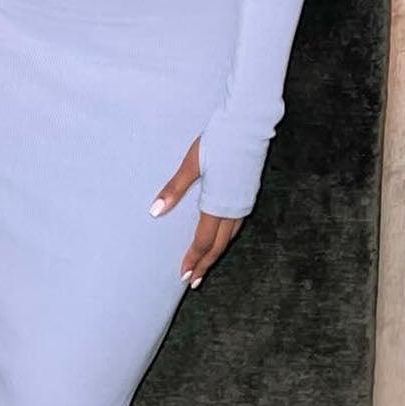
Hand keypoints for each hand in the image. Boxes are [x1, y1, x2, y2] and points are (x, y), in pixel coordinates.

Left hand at [149, 135, 243, 288]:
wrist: (249, 124)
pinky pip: (237, 224)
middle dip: (205, 264)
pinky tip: (221, 237)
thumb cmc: (220, 140)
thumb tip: (155, 211)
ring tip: (206, 265)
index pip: (203, 241)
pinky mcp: (249, 193)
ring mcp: (244, 201)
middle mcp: (234, 208)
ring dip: (216, 253)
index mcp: (218, 203)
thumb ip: (174, 189)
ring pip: (230, 237)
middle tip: (194, 281)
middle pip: (219, 246)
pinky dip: (227, 237)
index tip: (184, 276)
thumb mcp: (192, 164)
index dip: (193, 260)